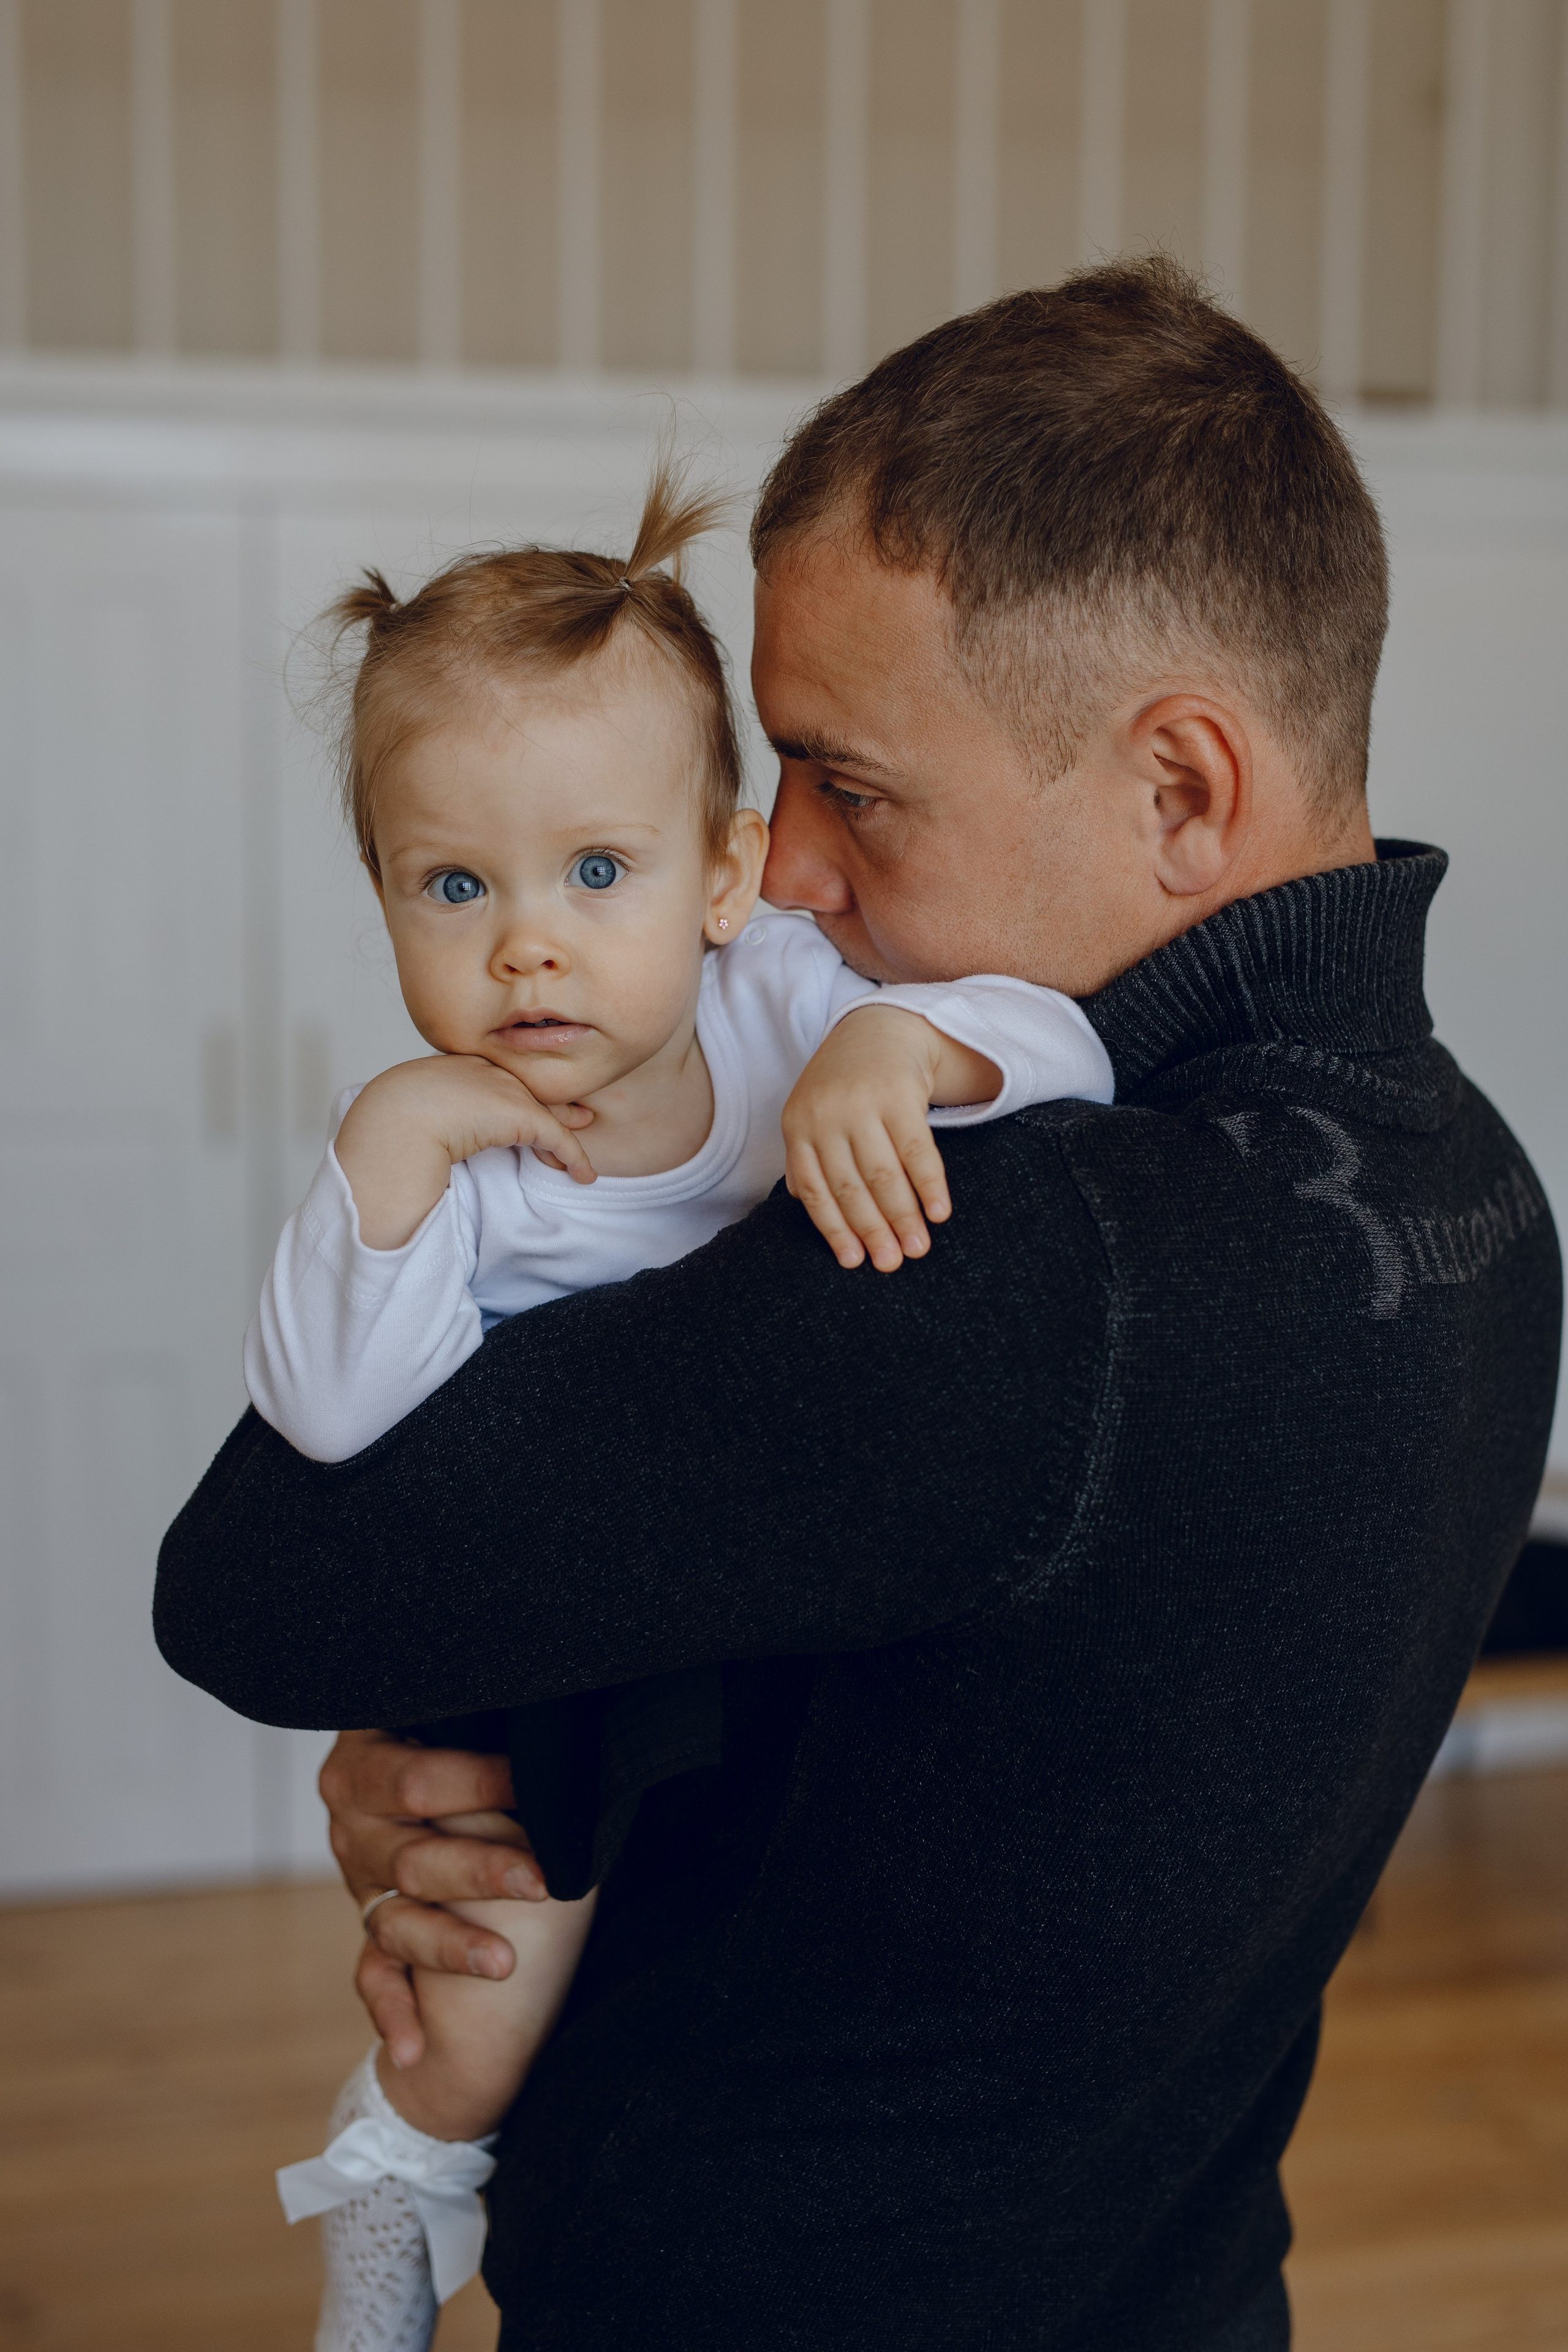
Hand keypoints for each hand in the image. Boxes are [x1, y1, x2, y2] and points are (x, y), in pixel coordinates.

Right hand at [319, 1730, 547, 2068]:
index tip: (535, 1787)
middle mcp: (355, 1827)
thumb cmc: (452, 1731)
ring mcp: (360, 1885)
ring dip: (449, 1947)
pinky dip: (394, 2014)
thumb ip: (477, 1714)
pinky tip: (414, 2051)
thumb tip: (547, 1708)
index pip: (417, 1782)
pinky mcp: (372, 1931)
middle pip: (414, 1858)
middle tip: (539, 1885)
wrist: (402, 1769)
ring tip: (501, 1965)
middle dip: (481, 1871)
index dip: (478, 1782)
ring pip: (400, 1922)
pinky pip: (375, 1977)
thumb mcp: (446, 1713)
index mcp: (364, 1766)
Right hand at [335, 1054, 596, 1249]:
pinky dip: (573, 1157)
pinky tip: (584, 1175)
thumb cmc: (391, 1119)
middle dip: (556, 1108)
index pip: (499, 1081)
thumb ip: (427, 1114)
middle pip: (530, 1092)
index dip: (518, 1098)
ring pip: (547, 1116)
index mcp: (457, 1066)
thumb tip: (421, 1136)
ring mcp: (506, 1088)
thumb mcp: (409, 1109)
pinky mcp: (522, 1114)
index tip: (529, 1109)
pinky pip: (556, 1138)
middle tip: (579, 1117)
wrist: (397, 1116)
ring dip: (565, 1140)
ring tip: (579, 1161)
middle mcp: (487, 1070)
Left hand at [782, 1007, 995, 1270]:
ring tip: (919, 1248)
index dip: (835, 1229)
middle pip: (851, 1187)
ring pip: (884, 1174)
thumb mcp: (811, 1115)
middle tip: (894, 1264)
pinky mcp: (900, 1094)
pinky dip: (930, 1185)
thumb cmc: (842, 1086)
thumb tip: (803, 1203)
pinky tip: (940, 1212)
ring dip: (904, 1217)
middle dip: (874, 1231)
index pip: (814, 1190)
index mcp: (798, 1127)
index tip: (855, 1263)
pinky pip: (917, 1150)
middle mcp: (826, 1116)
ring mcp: (862, 1104)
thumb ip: (805, 1157)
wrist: (877, 1029)